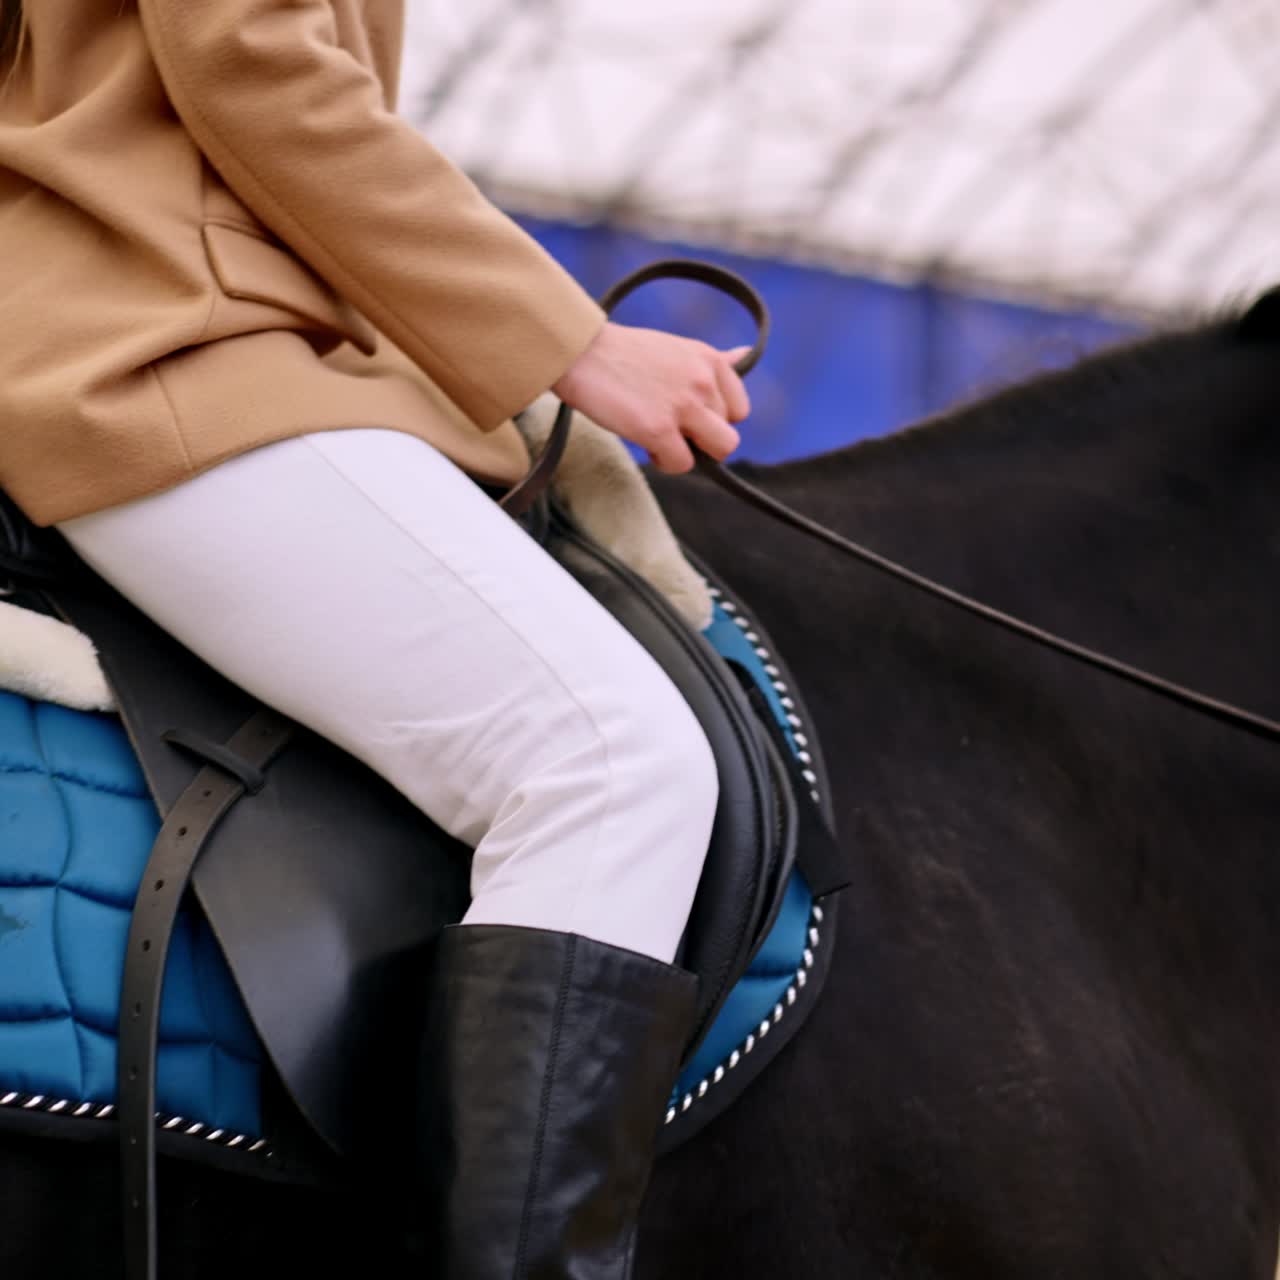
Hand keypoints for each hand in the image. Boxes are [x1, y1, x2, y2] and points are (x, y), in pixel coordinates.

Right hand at [551, 322, 749, 472]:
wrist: (581, 353)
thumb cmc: (623, 353)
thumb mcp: (677, 348)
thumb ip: (714, 360)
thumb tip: (746, 354)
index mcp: (709, 360)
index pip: (739, 410)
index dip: (714, 420)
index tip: (689, 417)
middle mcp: (703, 381)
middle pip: (728, 435)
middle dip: (701, 440)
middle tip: (672, 431)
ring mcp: (684, 406)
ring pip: (718, 451)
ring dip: (690, 453)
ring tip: (662, 440)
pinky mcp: (660, 429)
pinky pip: (683, 464)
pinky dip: (666, 463)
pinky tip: (647, 446)